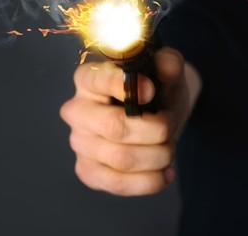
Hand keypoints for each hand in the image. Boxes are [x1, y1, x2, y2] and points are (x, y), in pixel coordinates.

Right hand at [60, 47, 191, 195]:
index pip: (96, 79)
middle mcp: (77, 111)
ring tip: (169, 147)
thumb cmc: (154, 96)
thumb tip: (169, 63)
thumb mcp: (165, 76)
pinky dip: (149, 181)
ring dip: (158, 155)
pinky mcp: (88, 171)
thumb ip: (169, 64)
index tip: (150, 91)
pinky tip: (166, 172)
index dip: (122, 86)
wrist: (153, 122)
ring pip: (121, 158)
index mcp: (88, 79)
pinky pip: (117, 183)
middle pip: (114, 127)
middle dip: (156, 130)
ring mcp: (80, 143)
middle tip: (170, 125)